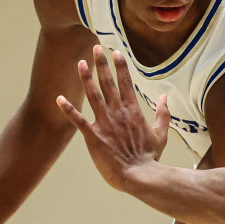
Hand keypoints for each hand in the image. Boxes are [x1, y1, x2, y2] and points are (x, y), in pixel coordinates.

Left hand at [56, 45, 170, 191]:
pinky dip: (68, 109)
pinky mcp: (94, 136)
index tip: (115, 52)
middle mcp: (118, 113)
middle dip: (102, 64)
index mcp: (133, 111)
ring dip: (86, 78)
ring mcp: (105, 123)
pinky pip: (78, 120)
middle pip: (108, 83)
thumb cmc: (150, 158)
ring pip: (93, 96)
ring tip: (80, 63)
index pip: (126, 83)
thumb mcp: (160, 134)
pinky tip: (59, 98)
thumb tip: (165, 97)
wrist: (139, 175)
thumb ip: (162, 114)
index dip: (120, 66)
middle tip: (96, 47)